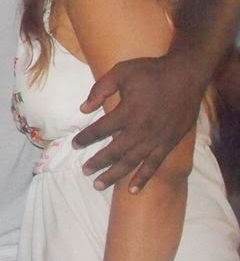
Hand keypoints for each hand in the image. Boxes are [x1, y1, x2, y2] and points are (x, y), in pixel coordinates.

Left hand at [73, 55, 202, 191]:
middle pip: (113, 151)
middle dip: (96, 163)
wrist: (186, 75)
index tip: (74, 144)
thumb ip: (99, 89)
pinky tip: (132, 189)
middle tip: (84, 171)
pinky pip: (154, 164)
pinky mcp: (169, 143)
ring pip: (131, 162)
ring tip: (98, 185)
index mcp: (127, 112)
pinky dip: (143, 178)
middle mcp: (140, 130)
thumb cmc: (151, 71)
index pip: (99, 130)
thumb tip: (83, 109)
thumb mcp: (120, 72)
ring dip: (114, 175)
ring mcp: (156, 139)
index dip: (85, 138)